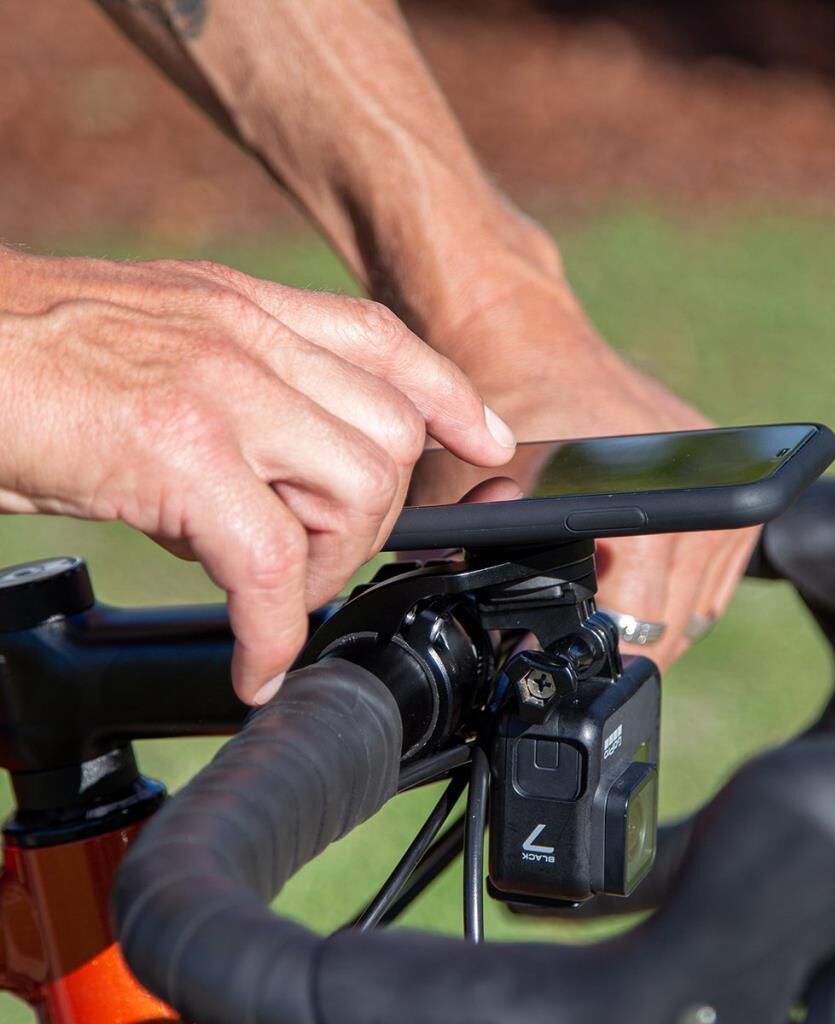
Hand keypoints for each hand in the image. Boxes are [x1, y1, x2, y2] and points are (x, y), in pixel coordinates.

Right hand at [0, 249, 515, 701]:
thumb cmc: (29, 360)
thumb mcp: (155, 346)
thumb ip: (235, 393)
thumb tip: (274, 480)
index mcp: (245, 310)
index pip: (384, 341)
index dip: (450, 395)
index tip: (486, 442)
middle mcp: (246, 338)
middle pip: (389, 438)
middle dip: (369, 522)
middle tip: (307, 564)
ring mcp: (218, 390)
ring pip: (356, 491)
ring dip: (327, 567)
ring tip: (270, 593)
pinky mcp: (176, 452)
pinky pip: (270, 562)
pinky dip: (273, 629)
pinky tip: (252, 659)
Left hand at [434, 280, 758, 668]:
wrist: (524, 338)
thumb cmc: (496, 416)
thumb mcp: (473, 502)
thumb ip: (481, 567)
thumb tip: (496, 645)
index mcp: (654, 521)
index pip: (643, 632)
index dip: (598, 660)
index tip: (565, 660)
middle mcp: (701, 501)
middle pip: (674, 625)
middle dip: (622, 644)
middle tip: (572, 641)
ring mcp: (720, 481)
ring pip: (697, 603)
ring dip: (651, 617)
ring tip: (599, 606)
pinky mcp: (721, 466)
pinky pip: (709, 563)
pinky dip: (672, 582)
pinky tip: (627, 572)